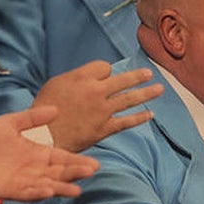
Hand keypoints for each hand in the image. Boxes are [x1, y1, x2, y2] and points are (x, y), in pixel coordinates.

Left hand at [0, 106, 99, 199]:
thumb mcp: (11, 123)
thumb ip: (32, 118)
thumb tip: (55, 109)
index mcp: (37, 153)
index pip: (62, 158)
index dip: (77, 161)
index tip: (95, 163)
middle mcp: (35, 169)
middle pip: (60, 173)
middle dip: (75, 173)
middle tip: (91, 171)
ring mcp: (24, 181)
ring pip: (48, 186)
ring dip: (61, 188)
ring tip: (76, 190)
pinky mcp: (10, 190)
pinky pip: (28, 193)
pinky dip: (38, 194)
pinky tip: (49, 192)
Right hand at [34, 61, 162, 151]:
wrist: (44, 136)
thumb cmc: (46, 108)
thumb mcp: (57, 83)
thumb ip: (79, 77)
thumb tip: (100, 75)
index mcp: (82, 78)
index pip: (104, 67)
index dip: (105, 71)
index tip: (104, 76)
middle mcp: (96, 92)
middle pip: (123, 80)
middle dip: (138, 76)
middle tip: (150, 73)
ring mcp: (102, 111)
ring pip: (129, 99)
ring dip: (147, 94)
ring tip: (159, 89)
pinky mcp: (104, 129)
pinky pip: (126, 122)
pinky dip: (139, 118)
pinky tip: (150, 114)